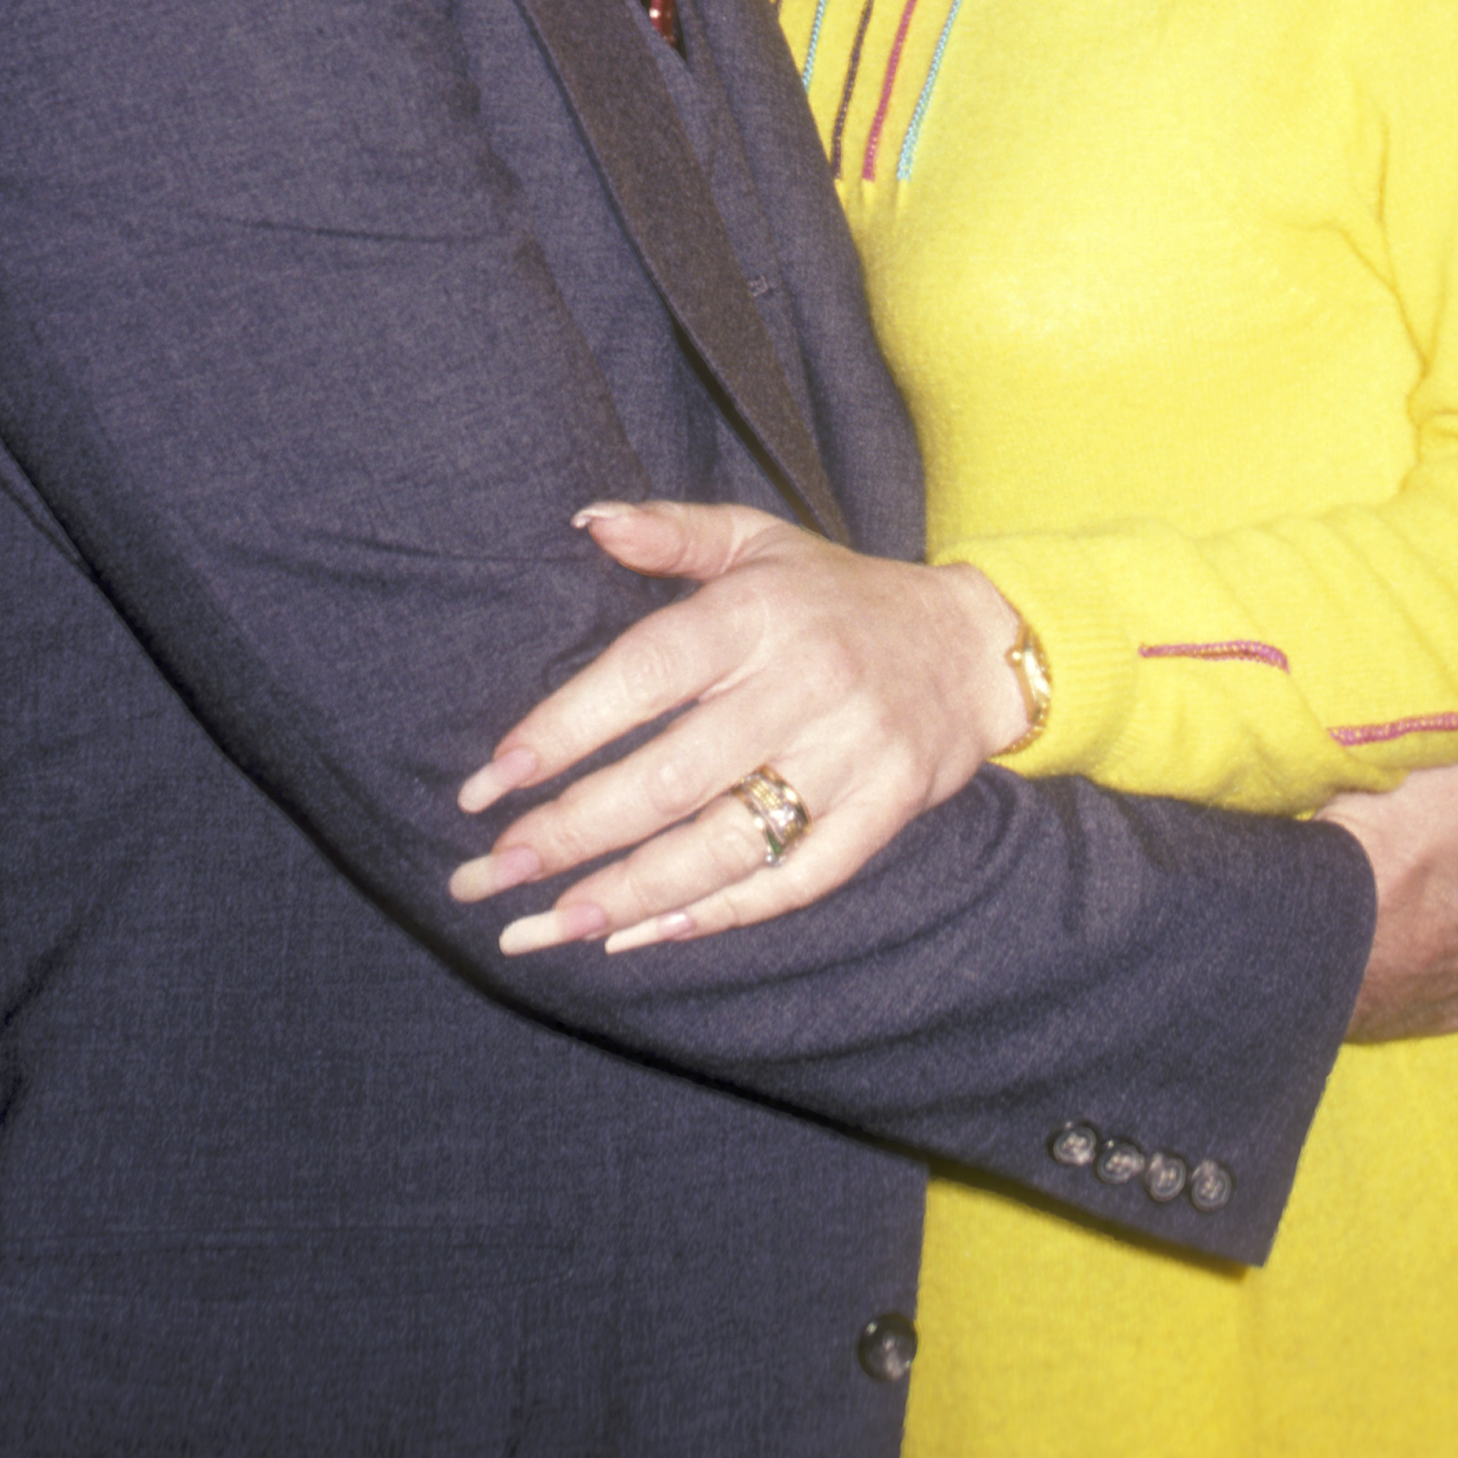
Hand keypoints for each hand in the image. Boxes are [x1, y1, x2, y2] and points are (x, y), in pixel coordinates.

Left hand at [449, 500, 1026, 955]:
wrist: (970, 647)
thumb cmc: (836, 595)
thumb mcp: (758, 542)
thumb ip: (670, 533)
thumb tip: (587, 522)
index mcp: (759, 613)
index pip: (643, 674)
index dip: (560, 730)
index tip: (487, 782)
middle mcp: (804, 683)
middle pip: (669, 775)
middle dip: (569, 833)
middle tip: (487, 874)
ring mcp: (849, 755)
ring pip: (724, 843)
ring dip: (627, 894)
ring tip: (547, 925)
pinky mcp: (883, 812)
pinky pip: (794, 879)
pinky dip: (715, 914)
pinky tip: (641, 935)